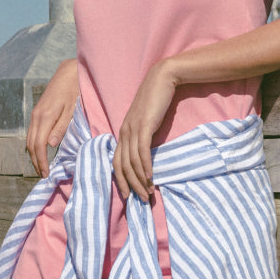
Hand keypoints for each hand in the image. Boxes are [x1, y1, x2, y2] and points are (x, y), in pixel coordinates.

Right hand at [26, 59, 78, 177]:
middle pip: (31, 145)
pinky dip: (34, 145)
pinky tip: (40, 152)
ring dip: (33, 155)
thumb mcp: (72, 109)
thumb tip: (50, 144)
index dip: (41, 161)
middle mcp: (37, 116)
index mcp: (45, 117)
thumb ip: (61, 127)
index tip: (46, 173)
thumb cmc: (74, 90)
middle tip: (43, 175)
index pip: (38, 145)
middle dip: (36, 161)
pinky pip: (32, 133)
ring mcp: (35, 114)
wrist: (68, 72)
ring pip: (29, 139)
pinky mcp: (37, 112)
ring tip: (41, 167)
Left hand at [113, 60, 178, 201]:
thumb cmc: (157, 99)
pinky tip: (150, 177)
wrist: (163, 78)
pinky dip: (145, 166)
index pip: (116, 161)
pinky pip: (142, 151)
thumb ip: (145, 135)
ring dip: (139, 180)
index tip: (129, 195)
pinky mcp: (143, 126)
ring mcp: (132, 129)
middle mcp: (124, 132)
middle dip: (130, 185)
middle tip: (141, 200)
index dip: (121, 180)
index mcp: (124, 132)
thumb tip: (148, 153)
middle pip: (121, 165)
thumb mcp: (148, 120)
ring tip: (148, 193)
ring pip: (131, 162)